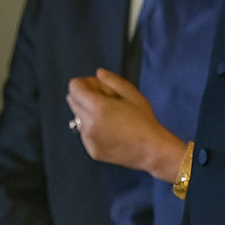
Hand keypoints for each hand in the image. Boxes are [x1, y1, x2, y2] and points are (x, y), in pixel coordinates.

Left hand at [67, 69, 185, 177]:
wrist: (151, 150)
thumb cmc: (144, 120)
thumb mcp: (132, 94)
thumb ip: (113, 81)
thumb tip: (98, 74)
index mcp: (97, 107)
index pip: (74, 87)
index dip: (84, 83)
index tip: (97, 87)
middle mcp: (88, 123)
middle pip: (72, 101)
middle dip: (84, 96)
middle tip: (104, 101)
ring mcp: (88, 139)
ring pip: (78, 118)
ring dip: (87, 113)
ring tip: (109, 118)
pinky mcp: (92, 150)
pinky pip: (84, 134)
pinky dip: (92, 129)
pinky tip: (110, 131)